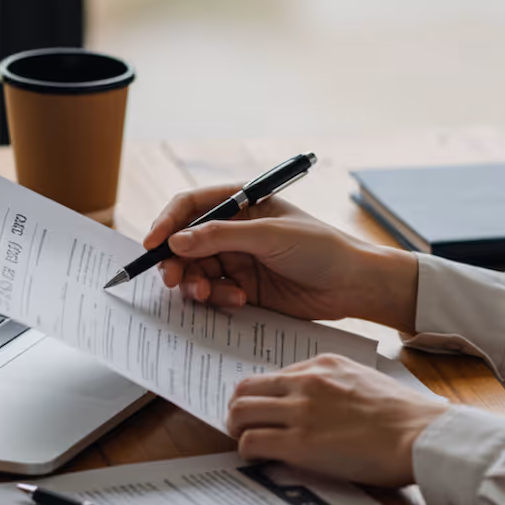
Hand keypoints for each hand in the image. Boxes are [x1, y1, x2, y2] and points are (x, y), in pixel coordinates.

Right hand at [143, 183, 418, 328]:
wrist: (353, 285)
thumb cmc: (321, 248)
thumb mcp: (270, 236)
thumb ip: (221, 237)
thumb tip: (176, 240)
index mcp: (241, 204)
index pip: (191, 206)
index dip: (167, 223)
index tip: (151, 244)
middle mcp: (234, 230)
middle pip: (186, 243)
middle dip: (176, 261)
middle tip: (174, 279)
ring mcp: (238, 260)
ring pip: (196, 271)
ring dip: (195, 283)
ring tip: (209, 294)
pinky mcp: (244, 288)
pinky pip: (214, 292)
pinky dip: (217, 298)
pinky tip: (238, 300)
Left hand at [225, 355, 450, 486]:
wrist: (420, 433)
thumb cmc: (403, 415)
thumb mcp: (363, 380)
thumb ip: (333, 386)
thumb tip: (315, 405)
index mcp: (322, 365)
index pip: (272, 376)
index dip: (262, 396)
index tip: (263, 411)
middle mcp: (306, 382)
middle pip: (246, 389)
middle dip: (239, 409)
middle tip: (243, 426)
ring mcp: (301, 411)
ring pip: (241, 413)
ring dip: (238, 429)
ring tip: (247, 444)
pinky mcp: (300, 443)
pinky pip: (252, 442)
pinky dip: (247, 451)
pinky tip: (258, 460)